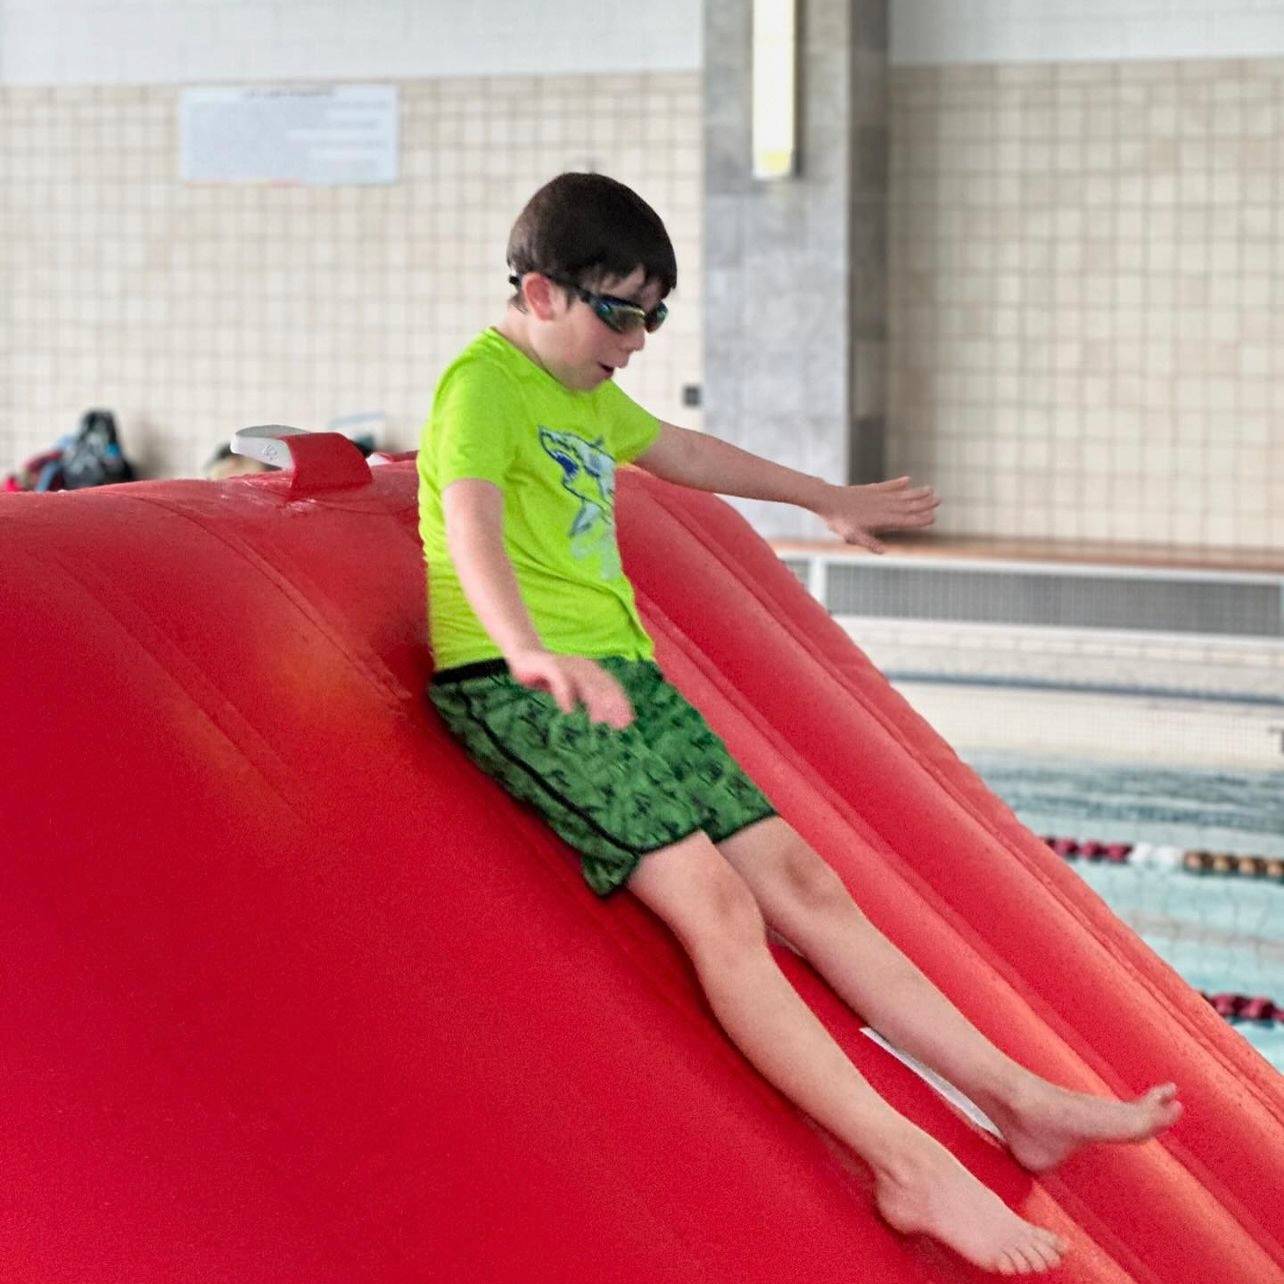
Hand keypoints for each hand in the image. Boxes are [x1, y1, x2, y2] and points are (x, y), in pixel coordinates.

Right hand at [506, 650, 635, 728]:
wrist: (525, 654)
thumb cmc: (551, 676)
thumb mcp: (572, 689)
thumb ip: (586, 700)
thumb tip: (600, 719)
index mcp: (591, 671)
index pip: (611, 686)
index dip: (620, 703)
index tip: (627, 722)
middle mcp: (582, 666)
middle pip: (602, 685)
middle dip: (613, 705)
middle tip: (618, 723)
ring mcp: (567, 663)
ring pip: (585, 682)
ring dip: (595, 700)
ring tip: (600, 719)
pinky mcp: (550, 664)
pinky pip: (560, 679)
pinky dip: (565, 694)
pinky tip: (568, 709)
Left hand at [815, 476, 939, 554]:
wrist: (828, 500)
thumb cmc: (840, 521)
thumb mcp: (853, 536)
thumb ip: (870, 543)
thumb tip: (884, 551)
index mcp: (882, 520)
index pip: (906, 520)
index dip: (920, 519)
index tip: (934, 517)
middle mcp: (884, 507)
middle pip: (909, 505)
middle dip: (925, 503)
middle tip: (940, 499)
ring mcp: (878, 496)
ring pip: (902, 495)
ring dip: (917, 492)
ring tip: (931, 489)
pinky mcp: (871, 489)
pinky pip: (888, 485)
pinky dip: (898, 483)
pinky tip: (907, 480)